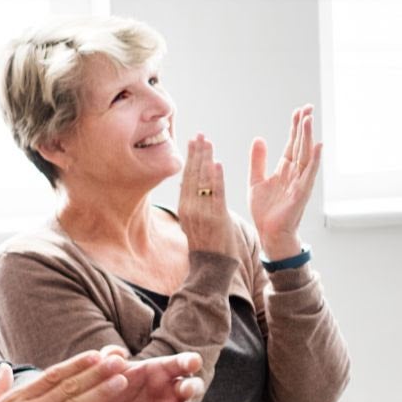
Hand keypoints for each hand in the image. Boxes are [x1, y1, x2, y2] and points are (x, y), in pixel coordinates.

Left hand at [96, 353, 206, 401]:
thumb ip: (109, 358)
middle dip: (193, 387)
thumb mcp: (108, 371)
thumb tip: (115, 352)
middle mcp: (173, 391)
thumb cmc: (113, 388)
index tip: (193, 363)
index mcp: (162, 372)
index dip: (190, 362)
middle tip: (185, 389)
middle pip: (194, 386)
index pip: (181, 363)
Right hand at [174, 134, 234, 258]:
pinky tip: (217, 163)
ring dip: (205, 159)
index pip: (187, 177)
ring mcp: (202, 212)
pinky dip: (216, 178)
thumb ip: (192, 201)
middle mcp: (189, 208)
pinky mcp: (216, 218)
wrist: (211, 266)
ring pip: (203, 181)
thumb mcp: (194, 220)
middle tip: (200, 134)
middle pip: (193, 174)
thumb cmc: (206, 243)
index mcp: (184, 207)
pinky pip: (216, 194)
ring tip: (208, 142)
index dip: (190, 158)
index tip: (193, 141)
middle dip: (197, 153)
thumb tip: (187, 183)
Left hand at [248, 106, 321, 259]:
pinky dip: (315, 160)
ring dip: (308, 137)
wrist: (268, 233)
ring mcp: (300, 182)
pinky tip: (318, 146)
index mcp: (285, 169)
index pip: (292, 143)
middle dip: (304, 126)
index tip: (299, 111)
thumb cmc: (265, 210)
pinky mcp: (301, 193)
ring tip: (310, 119)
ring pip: (306, 155)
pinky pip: (309, 174)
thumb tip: (259, 138)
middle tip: (308, 107)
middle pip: (301, 145)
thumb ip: (258, 160)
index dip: (295, 127)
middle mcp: (295, 173)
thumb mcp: (256, 180)